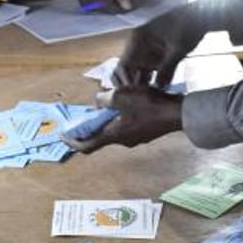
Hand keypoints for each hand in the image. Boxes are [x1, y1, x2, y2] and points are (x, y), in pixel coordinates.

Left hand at [62, 87, 182, 152]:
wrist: (179, 113)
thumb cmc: (149, 105)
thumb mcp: (121, 96)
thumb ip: (104, 99)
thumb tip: (99, 101)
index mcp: (114, 135)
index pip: (87, 146)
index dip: (73, 142)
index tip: (63, 137)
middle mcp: (123, 141)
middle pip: (101, 136)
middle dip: (92, 125)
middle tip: (87, 113)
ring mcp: (136, 138)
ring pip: (116, 129)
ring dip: (108, 119)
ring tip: (108, 103)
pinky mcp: (146, 132)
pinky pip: (128, 126)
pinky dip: (121, 117)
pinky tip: (127, 103)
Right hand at [113, 5, 207, 88]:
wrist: (201, 16)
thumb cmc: (187, 28)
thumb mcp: (177, 49)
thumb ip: (167, 68)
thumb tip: (159, 88)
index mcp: (138, 40)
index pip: (123, 64)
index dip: (126, 80)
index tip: (138, 93)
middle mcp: (138, 46)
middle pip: (126, 70)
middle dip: (133, 84)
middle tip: (144, 98)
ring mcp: (146, 51)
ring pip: (136, 71)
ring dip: (141, 84)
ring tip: (150, 97)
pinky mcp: (156, 55)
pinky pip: (148, 70)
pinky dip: (150, 79)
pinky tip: (158, 90)